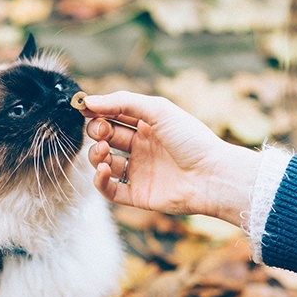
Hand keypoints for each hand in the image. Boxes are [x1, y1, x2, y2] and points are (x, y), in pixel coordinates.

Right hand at [82, 91, 259, 226]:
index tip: (84, 109)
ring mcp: (139, 171)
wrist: (212, 175)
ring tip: (103, 151)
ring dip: (95, 154)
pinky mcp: (138, 195)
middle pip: (106, 137)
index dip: (98, 112)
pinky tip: (104, 169)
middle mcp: (142, 148)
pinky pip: (109, 190)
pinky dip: (100, 180)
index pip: (114, 115)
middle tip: (101, 131)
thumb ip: (122, 102)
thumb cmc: (191, 139)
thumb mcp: (158, 110)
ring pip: (104, 162)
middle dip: (96, 132)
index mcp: (148, 126)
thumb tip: (88, 101)